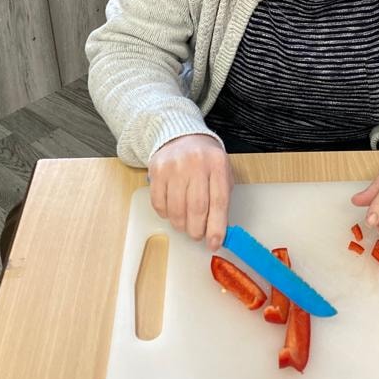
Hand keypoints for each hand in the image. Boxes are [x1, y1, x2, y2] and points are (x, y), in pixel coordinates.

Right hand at [147, 134, 232, 249]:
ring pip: (176, 209)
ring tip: (185, 225)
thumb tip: (218, 232)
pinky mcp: (156, 171)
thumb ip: (221, 198)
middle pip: (197, 208)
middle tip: (197, 235)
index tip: (215, 243)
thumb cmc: (205, 159)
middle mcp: (196, 163)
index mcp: (217, 164)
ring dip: (181, 225)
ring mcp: (174, 166)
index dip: (217, 227)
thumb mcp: (221, 172)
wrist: (181, 135)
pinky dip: (166, 214)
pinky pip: (159, 203)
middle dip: (197, 229)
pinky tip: (172, 211)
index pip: (219, 201)